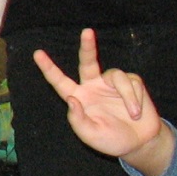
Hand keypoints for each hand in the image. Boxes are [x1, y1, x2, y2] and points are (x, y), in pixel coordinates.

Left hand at [33, 28, 168, 171]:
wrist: (139, 142)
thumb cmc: (111, 140)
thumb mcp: (90, 134)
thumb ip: (78, 120)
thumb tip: (71, 99)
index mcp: (79, 97)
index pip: (60, 81)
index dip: (49, 68)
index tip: (37, 53)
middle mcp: (93, 86)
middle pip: (87, 62)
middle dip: (87, 46)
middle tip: (87, 32)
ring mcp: (112, 83)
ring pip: (117, 76)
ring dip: (127, 96)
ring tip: (133, 115)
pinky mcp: (132, 83)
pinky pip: (132, 83)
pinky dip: (135, 99)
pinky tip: (137, 112)